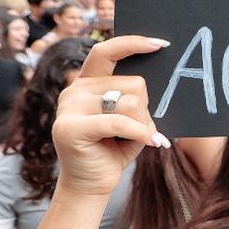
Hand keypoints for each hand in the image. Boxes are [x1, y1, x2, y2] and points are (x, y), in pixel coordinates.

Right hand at [51, 36, 169, 200]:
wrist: (91, 185)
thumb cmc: (114, 149)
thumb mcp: (130, 119)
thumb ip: (135, 98)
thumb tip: (154, 82)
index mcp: (87, 84)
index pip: (105, 52)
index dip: (132, 43)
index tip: (159, 43)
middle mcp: (74, 91)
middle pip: (134, 84)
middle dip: (147, 110)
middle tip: (139, 130)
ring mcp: (69, 108)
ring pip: (131, 103)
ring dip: (144, 124)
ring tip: (132, 140)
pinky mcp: (70, 128)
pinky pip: (120, 122)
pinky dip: (140, 133)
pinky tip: (151, 142)